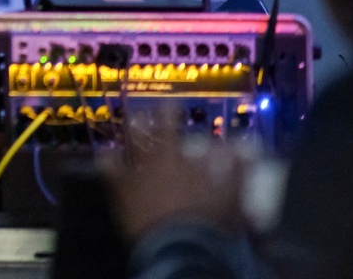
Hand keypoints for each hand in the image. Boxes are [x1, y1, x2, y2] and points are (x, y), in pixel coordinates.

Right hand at [99, 108, 250, 240]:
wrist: (181, 247)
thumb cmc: (146, 221)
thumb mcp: (122, 199)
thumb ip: (114, 174)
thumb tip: (104, 154)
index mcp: (154, 163)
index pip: (144, 137)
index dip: (144, 121)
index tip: (146, 107)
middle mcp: (182, 165)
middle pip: (176, 139)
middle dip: (172, 121)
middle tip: (173, 106)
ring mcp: (207, 179)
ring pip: (211, 156)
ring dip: (212, 146)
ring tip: (216, 135)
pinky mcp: (229, 197)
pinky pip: (239, 178)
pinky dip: (243, 166)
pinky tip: (247, 156)